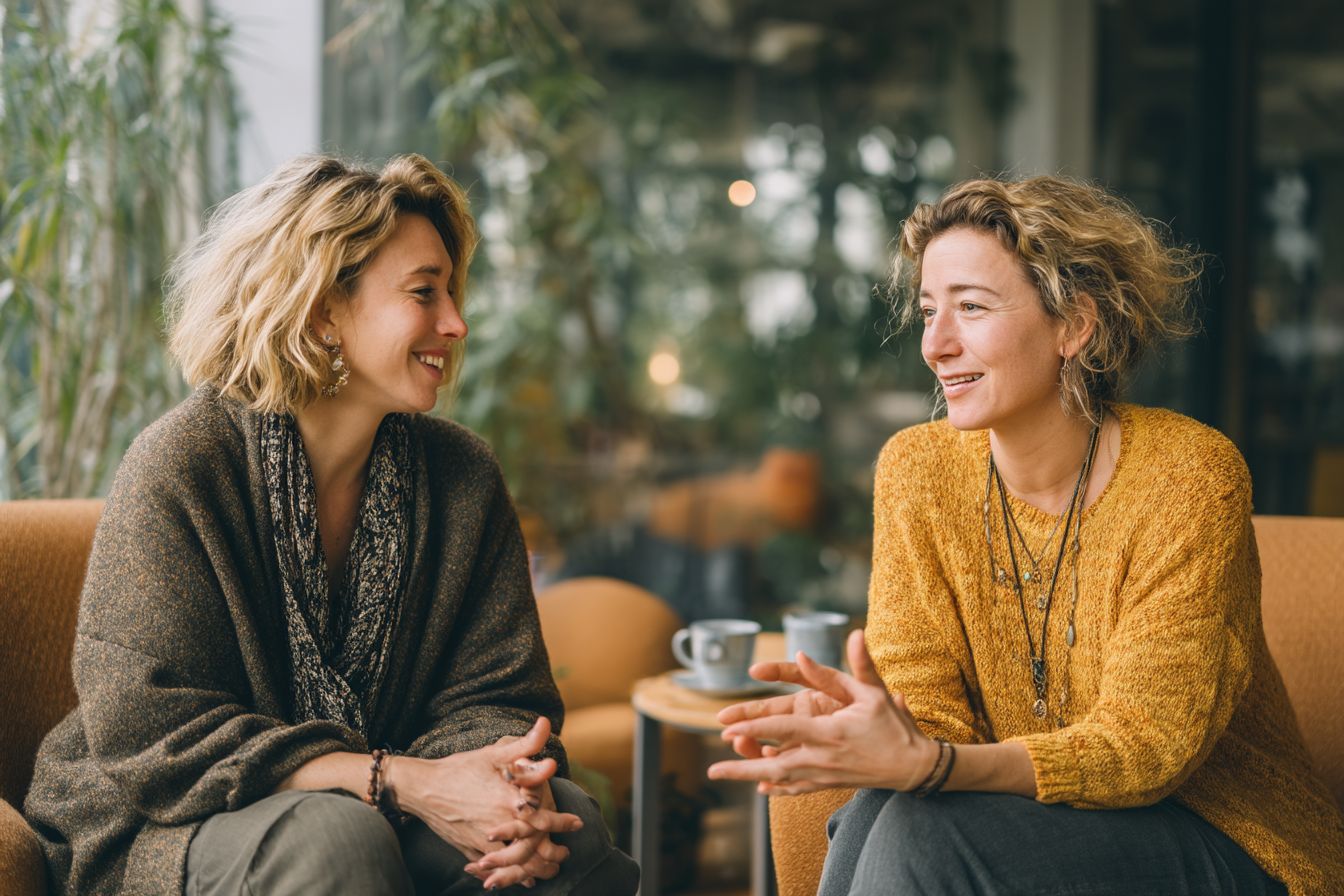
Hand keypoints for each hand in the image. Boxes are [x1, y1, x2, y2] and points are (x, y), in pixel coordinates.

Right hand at [386, 717, 582, 886]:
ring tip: (548, 870)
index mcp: (507, 800)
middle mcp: (498, 824)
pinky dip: (509, 875)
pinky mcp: (470, 850)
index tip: (577, 823)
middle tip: (565, 855)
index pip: (543, 817)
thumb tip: (546, 725)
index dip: (562, 822)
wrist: (422, 788)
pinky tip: (519, 877)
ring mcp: (483, 841)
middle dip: (552, 853)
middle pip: (533, 847)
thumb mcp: (493, 752)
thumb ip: (524, 743)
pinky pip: (494, 869)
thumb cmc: (460, 767)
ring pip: (515, 863)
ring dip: (535, 869)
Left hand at [707, 629, 939, 794]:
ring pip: (779, 780)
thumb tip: (851, 634)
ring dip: (749, 777)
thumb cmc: (895, 726)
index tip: (728, 727)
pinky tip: (759, 786)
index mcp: (829, 732)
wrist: (914, 767)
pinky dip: (775, 788)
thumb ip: (854, 665)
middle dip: (741, 765)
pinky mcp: (829, 784)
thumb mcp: (873, 692)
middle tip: (713, 769)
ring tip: (722, 775)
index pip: (783, 728)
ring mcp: (824, 775)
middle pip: (773, 764)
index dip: (754, 727)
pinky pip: (796, 789)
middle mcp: (822, 757)